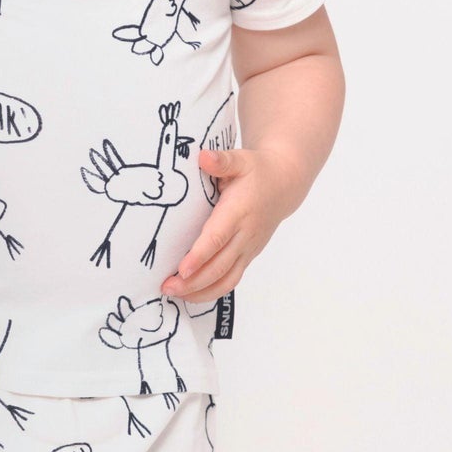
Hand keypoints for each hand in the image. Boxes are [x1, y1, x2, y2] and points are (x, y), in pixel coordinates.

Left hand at [161, 146, 303, 300]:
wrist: (285, 184)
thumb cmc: (258, 171)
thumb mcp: (241, 159)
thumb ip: (222, 161)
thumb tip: (203, 157)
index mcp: (239, 212)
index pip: (217, 238)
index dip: (199, 256)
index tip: (182, 269)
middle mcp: (245, 235)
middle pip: (219, 266)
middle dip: (192, 281)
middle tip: (167, 287)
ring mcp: (248, 249)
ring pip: (226, 280)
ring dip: (200, 291)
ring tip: (175, 294)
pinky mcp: (248, 256)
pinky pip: (230, 280)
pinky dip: (211, 291)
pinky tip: (191, 294)